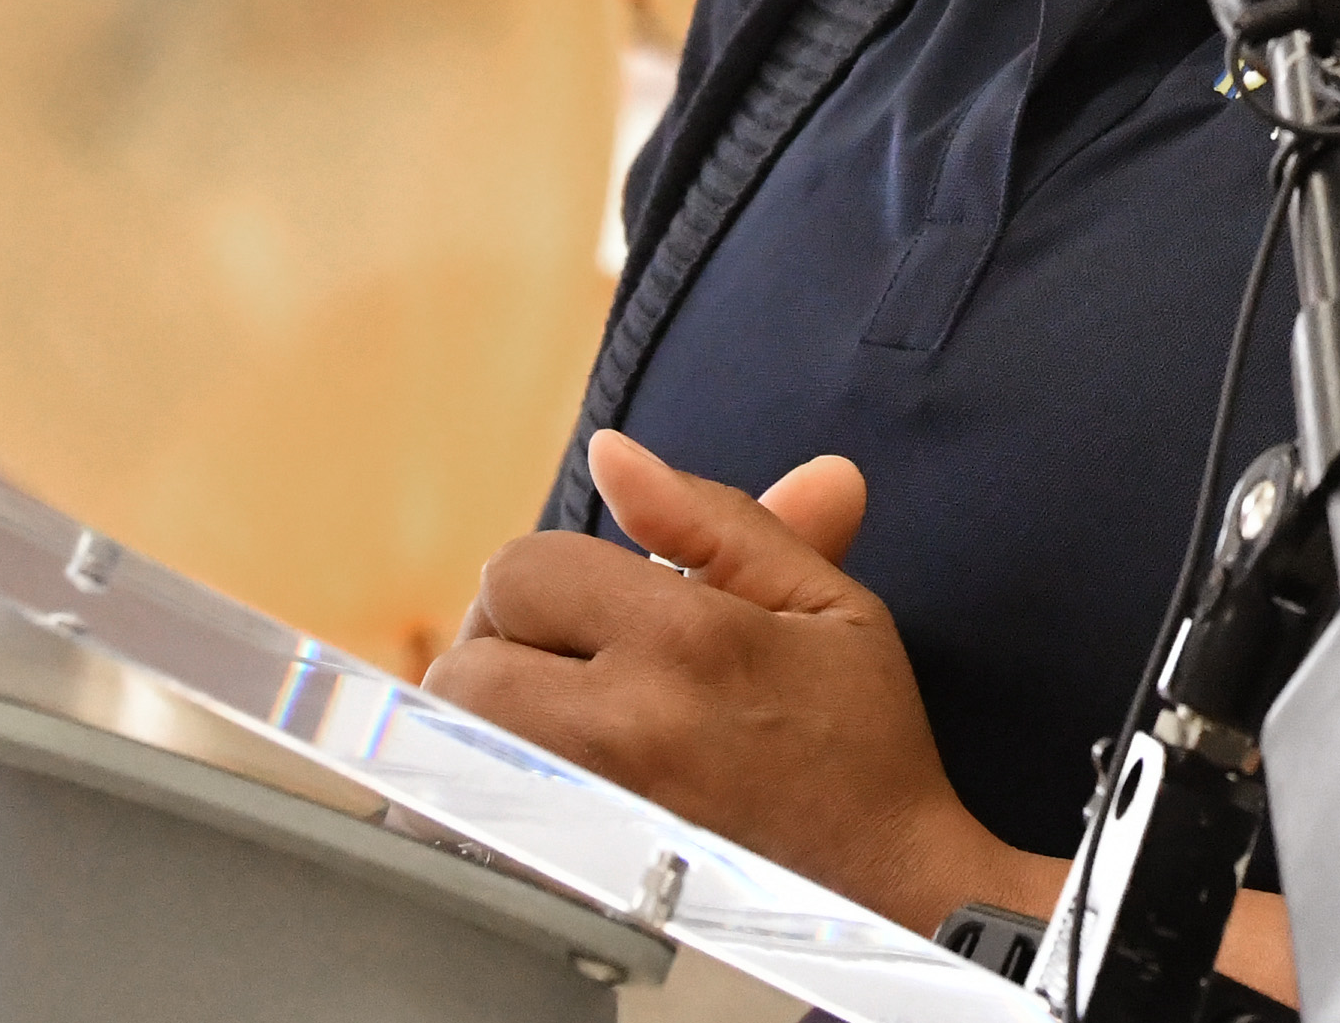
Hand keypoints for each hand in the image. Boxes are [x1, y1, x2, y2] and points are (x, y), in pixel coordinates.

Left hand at [422, 434, 1031, 933]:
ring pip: (455, 743)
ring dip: (493, 721)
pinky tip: (553, 788)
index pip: (521, 570)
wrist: (884, 886)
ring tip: (568, 724)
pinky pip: (463, 821)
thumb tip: (611, 454)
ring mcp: (585, 815)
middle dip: (508, 650)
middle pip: (464, 663)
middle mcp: (620, 731)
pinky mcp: (567, 879)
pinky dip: (483, 795)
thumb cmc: (858, 741)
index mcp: (686, 642)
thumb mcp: (820, 601)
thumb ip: (712, 518)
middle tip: (576, 666)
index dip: (555, 578)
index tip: (605, 610)